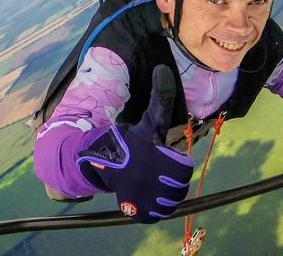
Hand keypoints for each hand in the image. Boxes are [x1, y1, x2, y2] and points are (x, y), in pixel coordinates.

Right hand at [77, 66, 193, 222]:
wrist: (99, 161)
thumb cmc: (131, 141)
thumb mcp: (150, 119)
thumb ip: (161, 98)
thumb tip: (163, 68)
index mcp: (155, 156)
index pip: (184, 168)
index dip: (173, 161)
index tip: (159, 155)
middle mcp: (150, 180)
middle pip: (179, 186)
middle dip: (170, 179)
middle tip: (155, 170)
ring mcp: (142, 199)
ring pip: (171, 202)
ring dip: (164, 194)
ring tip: (151, 182)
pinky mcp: (137, 212)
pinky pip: (158, 214)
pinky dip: (153, 208)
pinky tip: (146, 196)